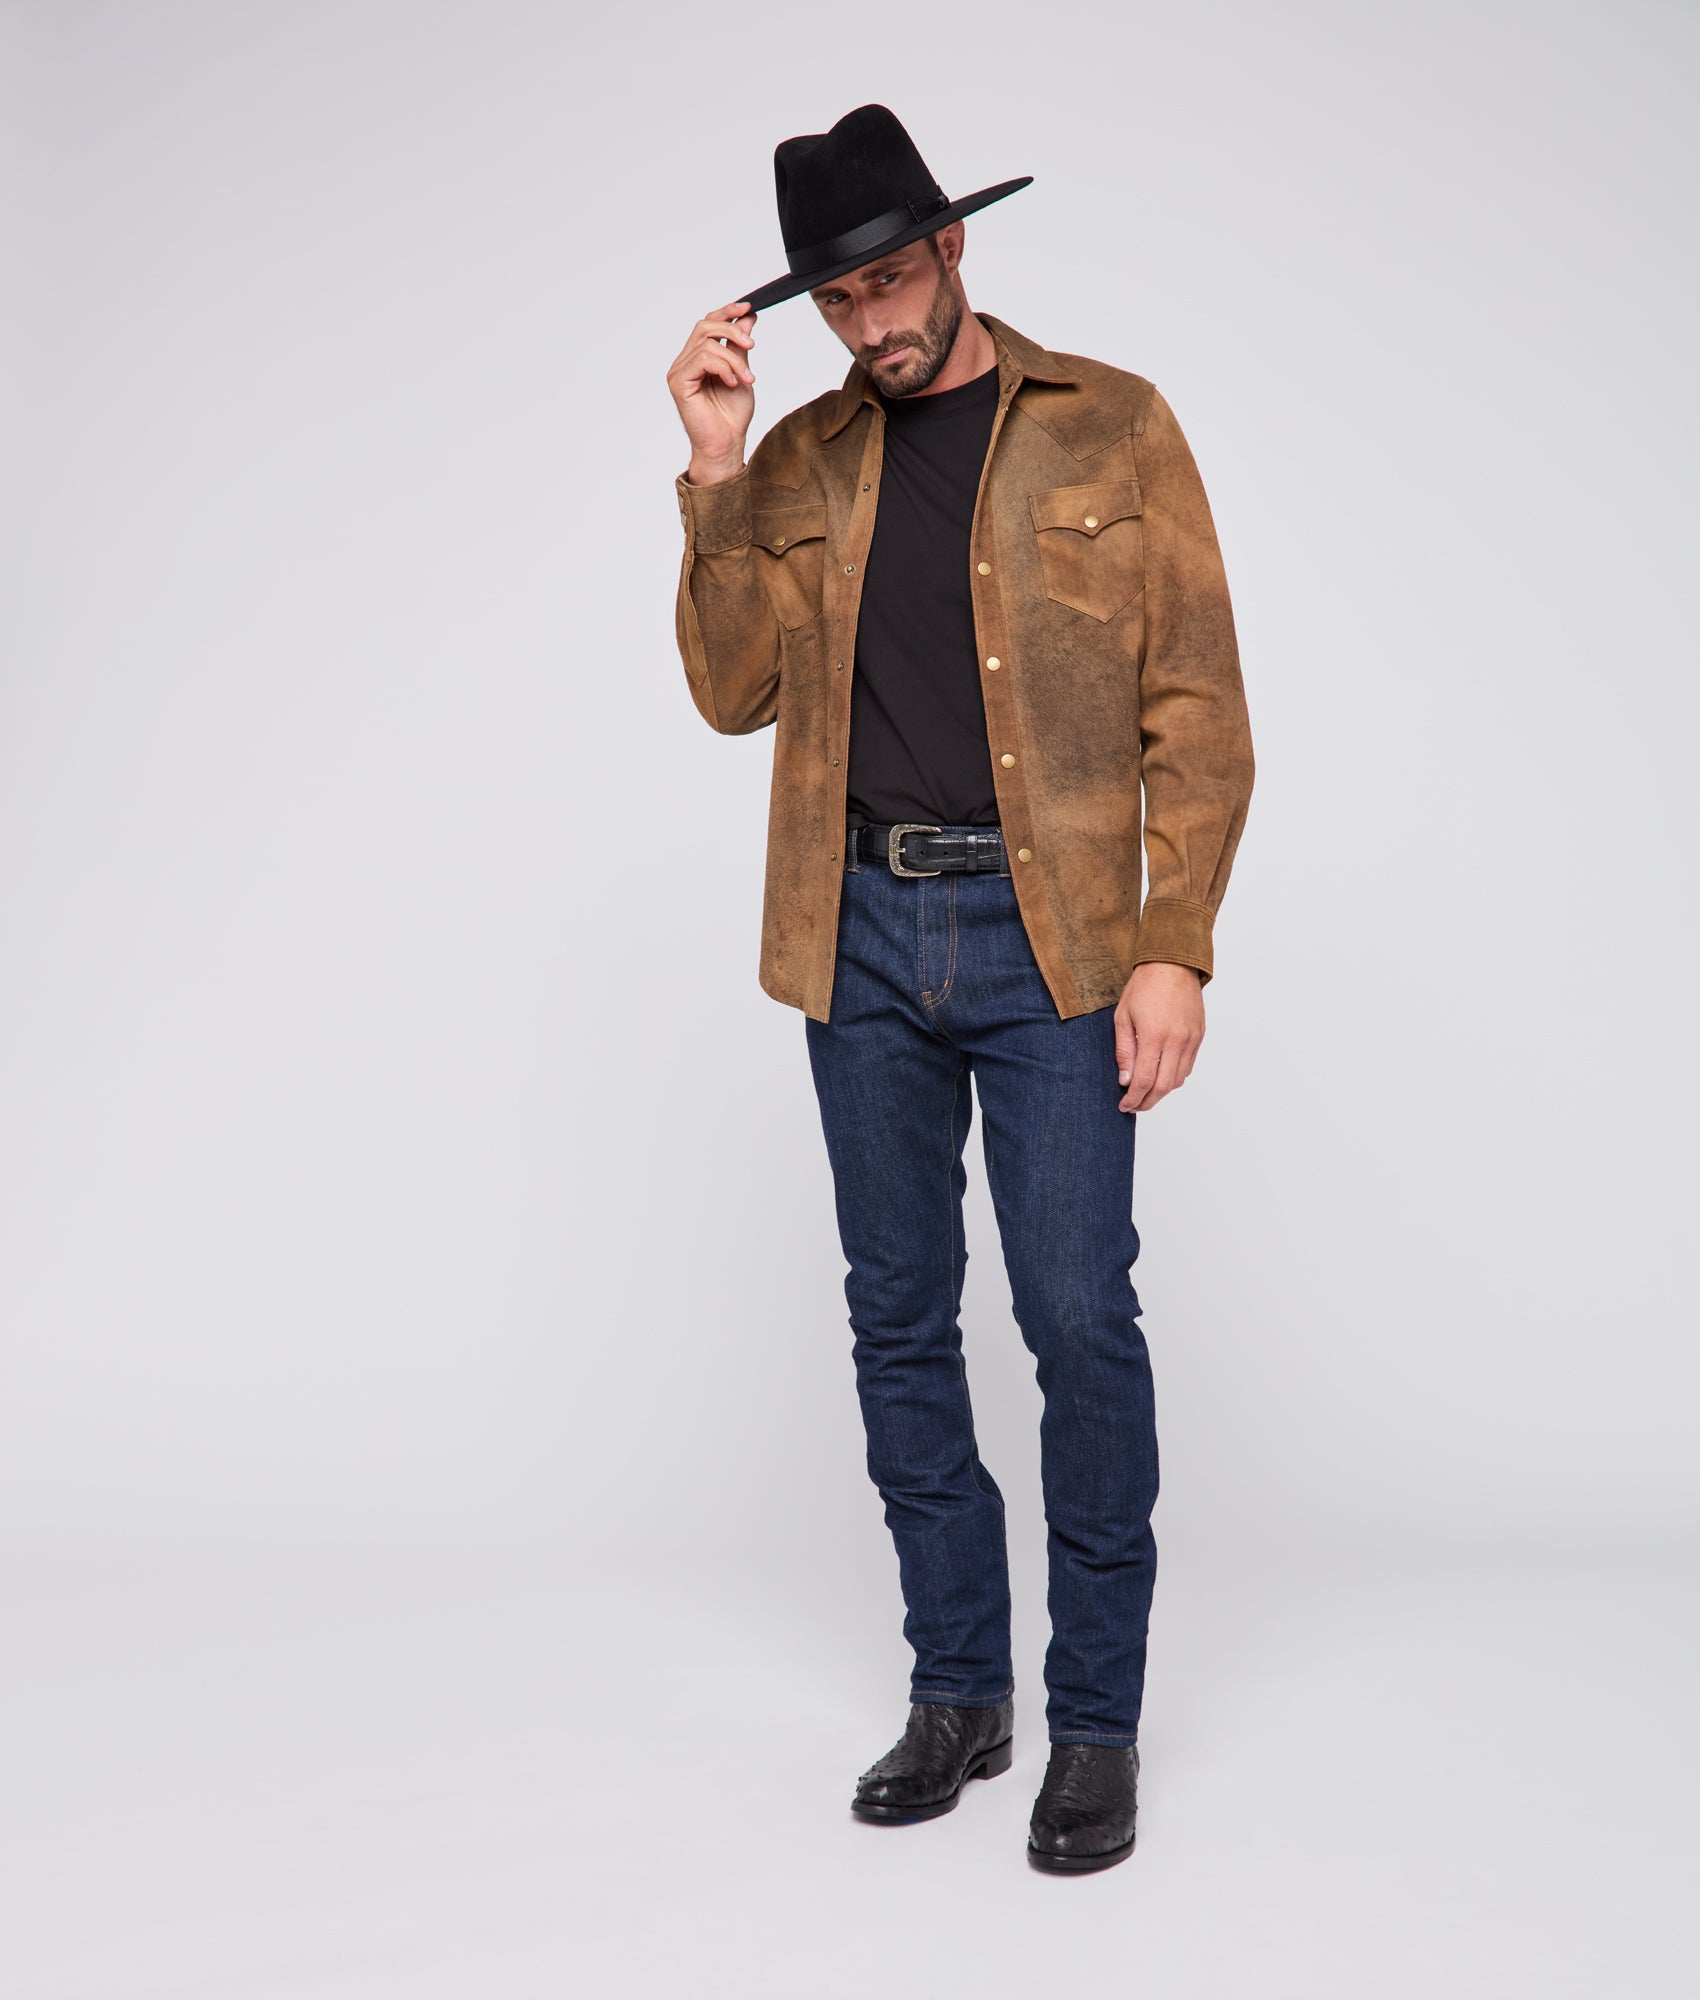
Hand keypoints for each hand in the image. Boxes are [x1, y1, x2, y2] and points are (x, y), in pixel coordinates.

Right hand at [668, 301, 756, 485]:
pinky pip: (703, 359)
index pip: (708, 324)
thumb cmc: (731, 416)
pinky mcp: (678, 381)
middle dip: (732, 330)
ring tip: (747, 378)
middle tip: (752, 346)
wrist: (727, 444)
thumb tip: (747, 317)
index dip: (727, 312)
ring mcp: (679, 371)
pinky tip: (734, 383)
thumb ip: (740, 346)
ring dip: (734, 359)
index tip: (749, 308)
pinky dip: (724, 368)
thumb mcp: (742, 371)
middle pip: (705, 326)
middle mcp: (685, 361)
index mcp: (698, 357)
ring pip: (707, 343)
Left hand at [1114, 962, 1204, 1112]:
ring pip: (1178, 1079)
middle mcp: (1176, 1040)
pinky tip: (1161, 1076)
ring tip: (1146, 1093)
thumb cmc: (1144, 987)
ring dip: (1161, 1092)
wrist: (1172, 965)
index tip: (1124, 1105)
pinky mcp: (1199, 1036)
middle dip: (1147, 1102)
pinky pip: (1188, 1066)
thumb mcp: (1123, 1017)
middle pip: (1163, 1086)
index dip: (1133, 1098)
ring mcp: (1191, 1039)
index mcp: (1154, 1035)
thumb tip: (1125, 1080)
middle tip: (1134, 1106)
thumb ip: (1124, 1051)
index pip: (1144, 1080)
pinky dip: (1174, 1077)